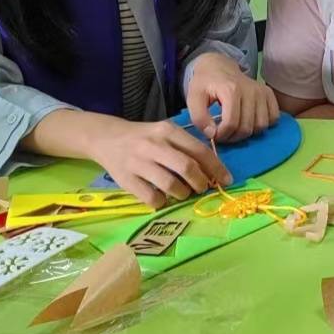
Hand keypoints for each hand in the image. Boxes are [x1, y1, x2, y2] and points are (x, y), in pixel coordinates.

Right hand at [88, 117, 230, 208]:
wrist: (107, 138)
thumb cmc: (144, 138)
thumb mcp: (165, 133)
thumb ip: (186, 147)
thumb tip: (213, 170)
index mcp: (168, 131)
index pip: (199, 150)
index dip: (216, 167)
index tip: (226, 180)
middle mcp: (154, 145)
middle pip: (186, 167)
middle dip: (201, 182)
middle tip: (202, 188)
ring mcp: (138, 162)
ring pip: (170, 184)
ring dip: (183, 193)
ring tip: (183, 193)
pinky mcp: (126, 179)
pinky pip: (151, 197)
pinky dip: (161, 202)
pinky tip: (162, 198)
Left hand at [185, 53, 278, 141]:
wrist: (218, 66)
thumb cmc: (205, 83)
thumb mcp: (193, 98)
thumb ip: (199, 118)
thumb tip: (212, 134)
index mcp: (230, 90)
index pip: (231, 123)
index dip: (221, 135)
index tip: (214, 134)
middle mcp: (250, 90)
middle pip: (246, 127)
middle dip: (233, 136)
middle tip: (223, 133)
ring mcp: (261, 91)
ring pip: (261, 126)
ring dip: (248, 133)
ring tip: (235, 128)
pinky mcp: (268, 94)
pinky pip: (273, 118)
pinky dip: (262, 124)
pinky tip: (250, 121)